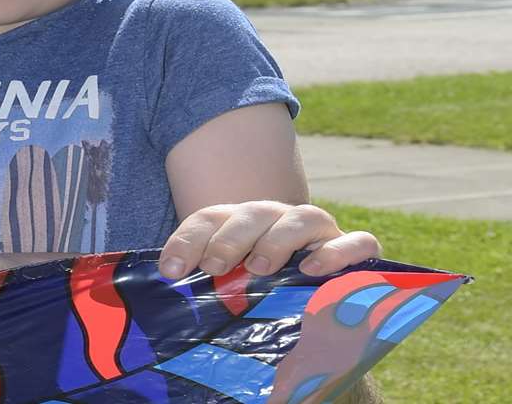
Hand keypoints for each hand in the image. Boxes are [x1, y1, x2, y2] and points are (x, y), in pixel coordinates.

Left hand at [159, 201, 380, 279]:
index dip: (188, 240)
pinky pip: (357, 242)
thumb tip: (170, 286)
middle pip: (254, 213)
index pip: (210, 218)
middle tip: (215, 267)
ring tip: (260, 267)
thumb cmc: (261, 297)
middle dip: (231, 238)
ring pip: (303, 217)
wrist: (316, 315)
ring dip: (278, 239)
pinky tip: (314, 270)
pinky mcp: (355, 252)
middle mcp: (278, 220)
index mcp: (240, 223)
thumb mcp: (229, 288)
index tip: (172, 270)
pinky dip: (337, 251)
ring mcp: (319, 233)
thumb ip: (203, 281)